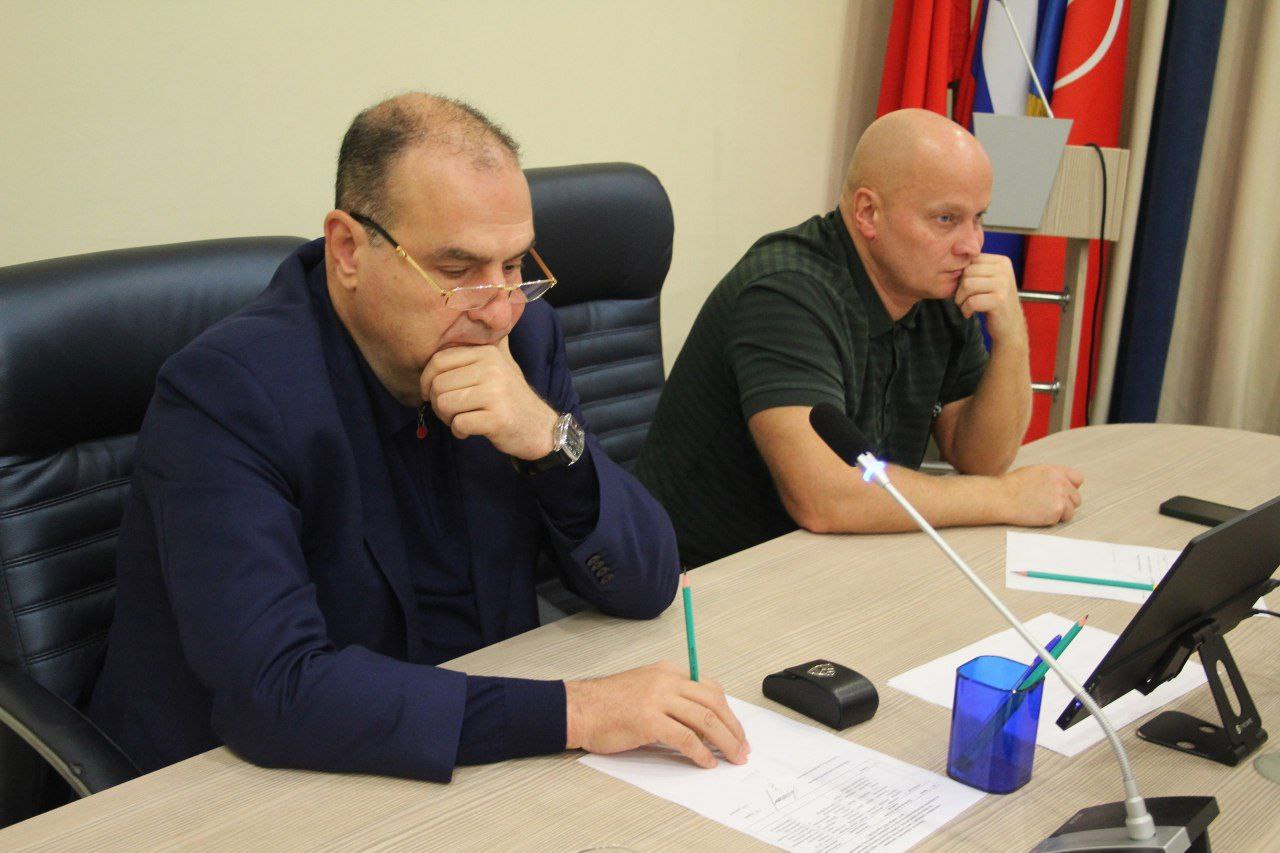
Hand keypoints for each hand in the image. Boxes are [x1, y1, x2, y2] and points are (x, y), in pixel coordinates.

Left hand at [420, 337, 557, 459]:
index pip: (438, 360)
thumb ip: (487, 342)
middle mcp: (492, 369)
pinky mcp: (498, 419)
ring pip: (444, 404)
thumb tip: (473, 312)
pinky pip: (459, 424)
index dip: (426, 379)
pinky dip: (459, 432)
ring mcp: (496, 394)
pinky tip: (470, 431)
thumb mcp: (501, 363)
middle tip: (451, 411)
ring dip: (446, 418)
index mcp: (487, 353)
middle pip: (438, 385)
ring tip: (460, 419)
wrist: (540, 427)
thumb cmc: (511, 397)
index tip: (429, 392)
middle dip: (437, 403)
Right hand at [565, 661, 749, 767]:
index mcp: (668, 671)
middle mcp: (666, 680)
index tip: (737, 730)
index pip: (710, 689)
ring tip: (733, 757)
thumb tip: (702, 724)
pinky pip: (685, 738)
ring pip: (705, 719)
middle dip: (733, 728)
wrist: (579, 708)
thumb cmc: (608, 703)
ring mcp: (658, 699)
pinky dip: (700, 753)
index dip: (728, 712)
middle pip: (714, 702)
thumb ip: (672, 698)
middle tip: (742, 748)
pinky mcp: (649, 720)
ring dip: (725, 742)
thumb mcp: (645, 689)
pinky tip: (706, 762)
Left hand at [955, 253, 1027, 346]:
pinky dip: (965, 309)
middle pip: (967, 271)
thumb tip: (955, 249)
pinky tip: (970, 313)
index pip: (970, 260)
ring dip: (961, 299)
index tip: (967, 288)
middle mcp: (1004, 270)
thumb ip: (975, 268)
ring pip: (967, 285)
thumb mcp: (987, 280)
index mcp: (1001, 261)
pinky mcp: (999, 300)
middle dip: (959, 288)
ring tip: (967, 305)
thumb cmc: (993, 302)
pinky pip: (971, 301)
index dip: (962, 275)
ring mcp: (1003, 284)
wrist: (1010, 326)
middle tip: (965, 299)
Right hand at [998, 465, 1083, 524]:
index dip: (1070, 487)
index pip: (1078, 478)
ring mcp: (1059, 497)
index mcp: (1055, 471)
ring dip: (1059, 513)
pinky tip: (1037, 514)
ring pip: (1071, 510)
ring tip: (1041, 510)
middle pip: (1076, 498)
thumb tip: (1062, 484)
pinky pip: (1061, 519)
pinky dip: (1051, 520)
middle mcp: (1060, 482)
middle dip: (1065, 503)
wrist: (1000, 498)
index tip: (1062, 493)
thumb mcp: (1033, 472)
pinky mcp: (1056, 511)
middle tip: (1048, 505)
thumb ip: (1051, 477)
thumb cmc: (1010, 487)